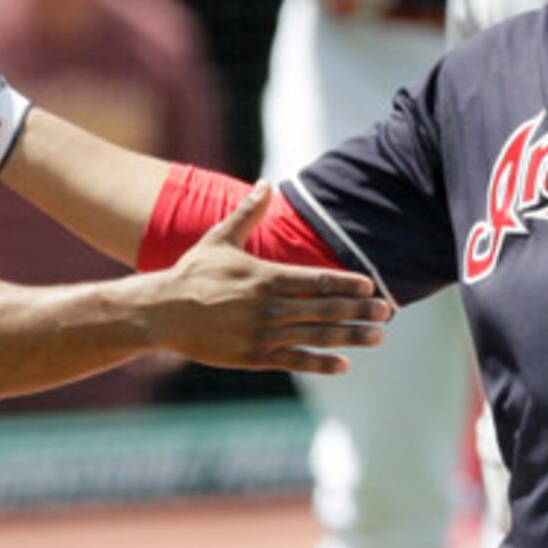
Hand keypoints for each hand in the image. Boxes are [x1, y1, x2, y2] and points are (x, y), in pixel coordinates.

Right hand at [147, 185, 392, 376]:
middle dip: (358, 311)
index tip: (370, 287)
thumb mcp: (220, 238)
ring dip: (349, 337)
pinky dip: (320, 363)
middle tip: (386, 312)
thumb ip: (248, 213)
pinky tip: (343, 365)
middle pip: (323, 309)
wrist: (161, 313)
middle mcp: (268, 307)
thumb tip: (265, 183)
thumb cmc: (192, 273)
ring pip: (314, 336)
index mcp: (265, 277)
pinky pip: (293, 360)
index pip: (316, 281)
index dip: (346, 284)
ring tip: (376, 337)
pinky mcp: (252, 356)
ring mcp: (262, 334)